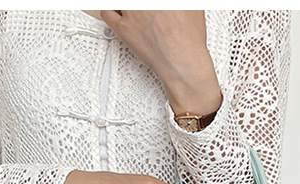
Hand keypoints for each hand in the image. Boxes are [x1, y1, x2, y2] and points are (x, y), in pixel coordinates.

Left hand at [95, 10, 222, 114]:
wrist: (181, 62)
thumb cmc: (188, 39)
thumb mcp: (193, 8)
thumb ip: (181, 3)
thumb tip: (178, 5)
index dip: (149, 3)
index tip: (150, 6)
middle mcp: (141, 3)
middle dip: (135, 6)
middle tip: (140, 10)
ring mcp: (130, 12)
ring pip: (117, 2)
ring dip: (121, 5)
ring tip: (127, 10)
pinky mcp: (123, 28)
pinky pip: (106, 13)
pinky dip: (108, 10)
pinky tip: (114, 12)